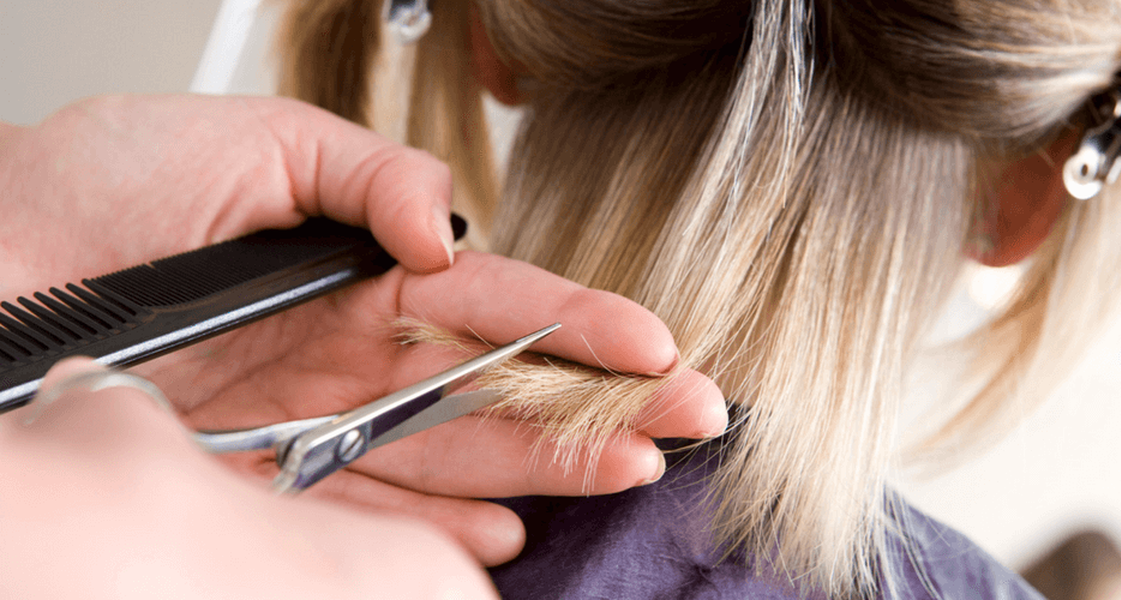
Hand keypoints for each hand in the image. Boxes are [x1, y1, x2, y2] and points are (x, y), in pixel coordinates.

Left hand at [0, 95, 726, 563]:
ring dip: (545, 467)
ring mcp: (323, 419)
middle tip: (690, 419)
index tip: (657, 346)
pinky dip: (440, 525)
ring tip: (626, 472)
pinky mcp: (272, 477)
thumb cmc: (106, 186)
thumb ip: (367, 174)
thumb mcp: (254, 140)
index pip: (498, 298)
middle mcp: (361, 350)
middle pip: (500, 384)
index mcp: (370, 266)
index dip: (580, 322)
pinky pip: (371, 508)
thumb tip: (446, 225)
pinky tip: (502, 532)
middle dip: (602, 402)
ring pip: (456, 450)